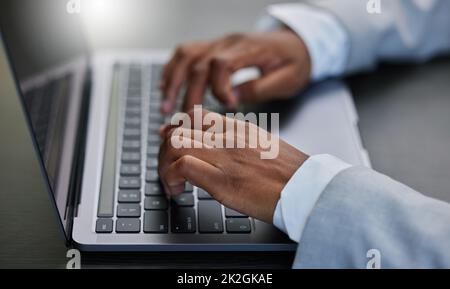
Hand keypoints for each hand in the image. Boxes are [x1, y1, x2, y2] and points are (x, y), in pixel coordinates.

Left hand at [157, 109, 308, 222]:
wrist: (307, 189)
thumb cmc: (289, 173)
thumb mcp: (264, 145)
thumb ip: (241, 142)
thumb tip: (223, 149)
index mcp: (239, 128)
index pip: (196, 116)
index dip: (175, 128)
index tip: (168, 140)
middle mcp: (229, 137)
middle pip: (179, 128)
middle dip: (164, 149)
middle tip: (167, 168)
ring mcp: (225, 157)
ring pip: (176, 143)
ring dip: (164, 164)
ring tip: (171, 182)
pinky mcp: (223, 181)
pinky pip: (184, 166)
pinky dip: (172, 177)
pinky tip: (178, 190)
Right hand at [160, 29, 311, 113]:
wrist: (297, 43)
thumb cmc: (295, 62)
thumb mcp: (288, 79)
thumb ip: (261, 88)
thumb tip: (233, 97)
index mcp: (249, 49)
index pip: (222, 63)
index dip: (219, 86)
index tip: (229, 105)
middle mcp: (229, 43)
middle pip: (199, 63)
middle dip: (190, 93)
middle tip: (185, 119)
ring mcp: (219, 43)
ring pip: (187, 56)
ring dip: (173, 81)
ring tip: (166, 106)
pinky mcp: (214, 47)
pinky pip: (187, 53)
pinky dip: (173, 69)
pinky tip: (165, 86)